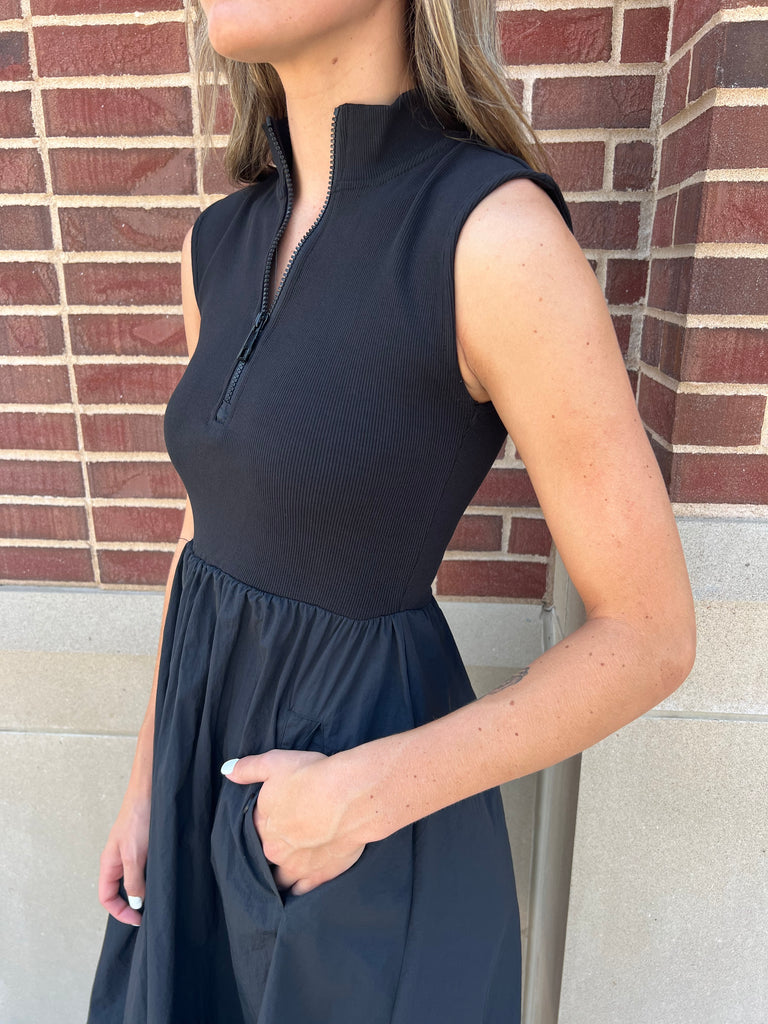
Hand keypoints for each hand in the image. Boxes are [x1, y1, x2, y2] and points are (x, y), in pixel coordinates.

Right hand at [98, 791, 150, 925]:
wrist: (151, 790)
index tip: (138, 918)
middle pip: (118, 891)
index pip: (106, 897)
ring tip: (158, 898)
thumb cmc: (138, 818)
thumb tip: (136, 902)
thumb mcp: (134, 854)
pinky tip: (162, 878)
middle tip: (150, 912)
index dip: (119, 911)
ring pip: (132, 880)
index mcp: (109, 863)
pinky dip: (150, 877)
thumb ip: (132, 880)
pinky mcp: (144, 845)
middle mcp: (117, 860)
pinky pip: (143, 868)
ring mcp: (130, 852)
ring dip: (142, 891)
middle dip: (131, 904)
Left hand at [220, 749, 365, 894]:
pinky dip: (299, 888)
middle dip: (271, 848)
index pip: (252, 828)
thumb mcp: (275, 763)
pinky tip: (299, 886)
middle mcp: (274, 850)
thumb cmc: (312, 777)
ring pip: (278, 879)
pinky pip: (301, 890)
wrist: (350, 797)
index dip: (262, 822)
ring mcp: (296, 867)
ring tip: (284, 870)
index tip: (272, 817)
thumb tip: (227, 772)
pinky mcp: (319, 876)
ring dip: (279, 875)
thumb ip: (248, 768)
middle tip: (282, 840)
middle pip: (264, 854)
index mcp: (261, 825)